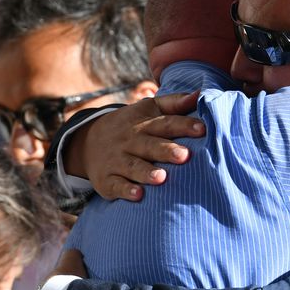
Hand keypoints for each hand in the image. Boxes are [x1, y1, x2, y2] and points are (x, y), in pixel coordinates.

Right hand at [65, 92, 204, 200]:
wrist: (87, 142)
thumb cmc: (132, 127)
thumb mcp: (148, 110)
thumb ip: (174, 103)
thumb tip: (200, 94)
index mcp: (144, 123)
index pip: (166, 123)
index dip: (184, 125)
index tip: (202, 129)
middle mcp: (130, 141)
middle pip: (150, 145)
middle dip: (167, 150)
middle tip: (184, 156)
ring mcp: (117, 160)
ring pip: (133, 166)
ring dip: (146, 172)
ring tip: (161, 178)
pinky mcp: (107, 180)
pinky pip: (116, 185)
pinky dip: (126, 190)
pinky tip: (138, 195)